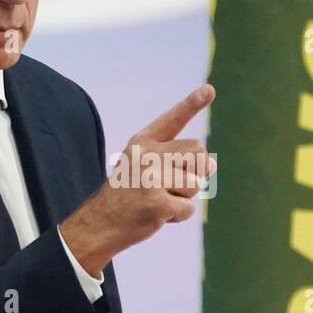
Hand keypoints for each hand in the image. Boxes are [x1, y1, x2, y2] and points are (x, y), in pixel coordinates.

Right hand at [60, 85, 216, 276]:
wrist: (99, 224)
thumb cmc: (128, 195)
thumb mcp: (144, 167)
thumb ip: (177, 160)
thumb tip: (213, 166)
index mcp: (142, 142)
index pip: (173, 119)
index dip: (192, 103)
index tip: (210, 89)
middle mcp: (147, 155)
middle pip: (198, 152)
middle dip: (195, 170)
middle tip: (170, 184)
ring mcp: (152, 178)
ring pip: (196, 183)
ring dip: (183, 197)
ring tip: (158, 200)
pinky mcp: (157, 203)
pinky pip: (188, 208)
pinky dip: (177, 216)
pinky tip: (156, 215)